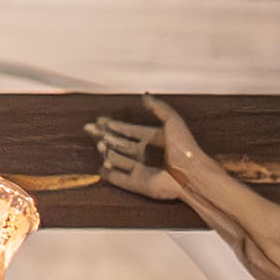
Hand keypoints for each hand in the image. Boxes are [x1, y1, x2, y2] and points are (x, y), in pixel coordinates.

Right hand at [91, 103, 206, 203]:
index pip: (130, 131)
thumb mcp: (173, 120)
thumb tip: (145, 95)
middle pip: (121, 144)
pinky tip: (101, 167)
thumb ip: (158, 107)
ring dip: (107, 151)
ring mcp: (142, 170)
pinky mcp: (138, 184)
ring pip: (119, 159)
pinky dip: (110, 174)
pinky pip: (120, 179)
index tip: (101, 120)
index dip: (116, 125)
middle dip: (106, 136)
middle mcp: (147, 154)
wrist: (190, 172)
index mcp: (155, 139)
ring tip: (98, 143)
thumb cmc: (185, 147)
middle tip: (89, 129)